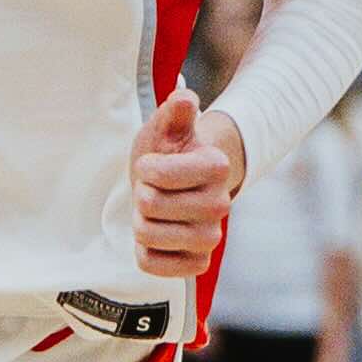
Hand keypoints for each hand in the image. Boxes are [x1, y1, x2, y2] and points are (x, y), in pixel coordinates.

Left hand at [123, 92, 242, 279]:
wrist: (178, 186)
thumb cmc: (168, 152)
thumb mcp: (166, 128)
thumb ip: (174, 112)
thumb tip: (184, 97)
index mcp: (216, 166)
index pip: (157, 174)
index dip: (146, 168)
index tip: (152, 164)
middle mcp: (220, 204)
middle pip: (149, 204)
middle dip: (141, 195)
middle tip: (153, 190)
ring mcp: (211, 237)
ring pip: (148, 235)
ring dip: (141, 223)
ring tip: (153, 212)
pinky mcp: (197, 263)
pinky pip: (152, 264)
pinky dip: (144, 252)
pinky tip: (156, 237)